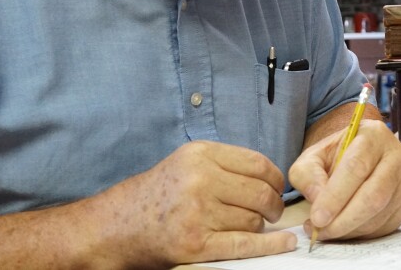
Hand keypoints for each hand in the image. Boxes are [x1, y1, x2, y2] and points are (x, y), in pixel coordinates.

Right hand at [90, 141, 296, 265]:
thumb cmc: (157, 194)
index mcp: (201, 154)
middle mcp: (200, 179)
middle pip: (259, 193)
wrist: (115, 225)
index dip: (276, 178)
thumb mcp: (187, 162)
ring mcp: (197, 212)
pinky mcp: (194, 244)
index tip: (278, 187)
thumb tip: (272, 178)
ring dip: (258, 226)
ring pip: (252, 220)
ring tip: (248, 226)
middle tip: (273, 212)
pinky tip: (285, 243)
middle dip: (273, 205)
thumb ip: (225, 164)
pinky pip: (244, 245)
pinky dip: (269, 246)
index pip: (257, 163)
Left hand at [289, 119, 400, 241]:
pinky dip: (360, 234)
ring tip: (326, 230)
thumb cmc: (335, 156)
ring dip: (349, 229)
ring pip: (379, 214)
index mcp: (373, 135)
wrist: (356, 157)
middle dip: (344, 219)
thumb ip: (307, 175)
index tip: (317, 217)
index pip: (356, 167)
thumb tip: (317, 200)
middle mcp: (396, 156)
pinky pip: (385, 226)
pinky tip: (343, 229)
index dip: (336, 196)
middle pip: (374, 195)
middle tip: (321, 231)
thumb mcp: (312, 156)